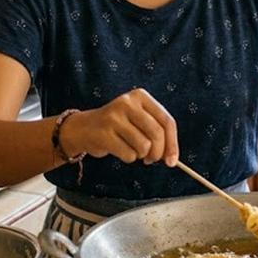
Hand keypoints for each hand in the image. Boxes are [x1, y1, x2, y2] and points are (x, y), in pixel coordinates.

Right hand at [58, 88, 179, 165]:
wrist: (84, 128)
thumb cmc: (117, 126)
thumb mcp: (138, 120)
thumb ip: (157, 133)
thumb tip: (172, 157)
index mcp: (140, 96)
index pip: (166, 121)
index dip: (172, 143)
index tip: (172, 161)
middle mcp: (127, 103)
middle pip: (156, 133)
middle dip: (158, 152)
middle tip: (152, 159)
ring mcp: (114, 117)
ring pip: (144, 146)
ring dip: (141, 155)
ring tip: (132, 150)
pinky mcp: (104, 133)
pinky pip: (129, 154)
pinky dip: (128, 158)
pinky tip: (120, 150)